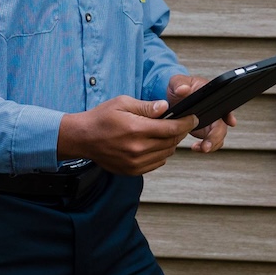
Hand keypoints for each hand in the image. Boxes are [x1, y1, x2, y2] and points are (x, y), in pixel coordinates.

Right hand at [57, 95, 196, 174]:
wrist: (83, 138)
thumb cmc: (101, 118)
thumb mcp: (122, 103)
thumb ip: (146, 107)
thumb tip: (165, 107)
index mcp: (136, 129)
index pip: (171, 128)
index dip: (186, 123)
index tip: (193, 118)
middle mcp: (137, 149)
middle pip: (171, 142)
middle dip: (180, 132)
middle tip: (181, 123)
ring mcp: (135, 162)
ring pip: (166, 154)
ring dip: (171, 143)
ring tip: (167, 133)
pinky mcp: (132, 171)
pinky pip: (157, 163)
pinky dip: (161, 154)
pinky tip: (155, 144)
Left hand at [164, 73, 235, 153]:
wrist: (174, 98)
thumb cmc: (179, 87)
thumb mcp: (177, 82)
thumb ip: (179, 84)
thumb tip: (183, 89)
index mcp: (212, 97)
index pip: (225, 106)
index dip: (229, 115)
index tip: (230, 122)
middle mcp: (215, 111)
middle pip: (222, 126)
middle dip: (216, 138)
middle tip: (206, 146)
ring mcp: (211, 122)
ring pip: (218, 137)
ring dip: (211, 145)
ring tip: (199, 148)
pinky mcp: (205, 131)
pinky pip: (210, 142)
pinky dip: (204, 147)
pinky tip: (195, 147)